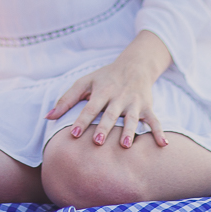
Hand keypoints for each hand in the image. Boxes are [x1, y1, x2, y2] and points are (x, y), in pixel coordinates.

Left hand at [47, 53, 168, 149]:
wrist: (134, 65)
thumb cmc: (104, 78)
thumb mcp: (84, 82)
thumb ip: (66, 99)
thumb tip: (47, 117)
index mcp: (101, 91)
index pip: (90, 107)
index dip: (82, 120)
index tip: (73, 134)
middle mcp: (118, 97)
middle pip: (110, 114)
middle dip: (104, 128)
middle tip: (97, 142)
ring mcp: (134, 102)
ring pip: (131, 118)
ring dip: (129, 131)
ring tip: (124, 146)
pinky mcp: (147, 107)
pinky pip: (155, 120)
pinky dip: (159, 132)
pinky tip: (163, 144)